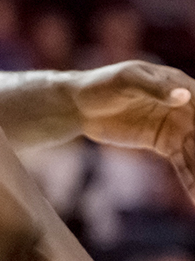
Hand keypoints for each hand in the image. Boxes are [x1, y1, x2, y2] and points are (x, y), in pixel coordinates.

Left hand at [73, 61, 194, 201]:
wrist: (77, 105)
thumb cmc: (101, 84)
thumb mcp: (126, 81)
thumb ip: (155, 89)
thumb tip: (184, 95)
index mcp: (178, 84)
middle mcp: (183, 107)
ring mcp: (175, 127)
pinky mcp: (163, 144)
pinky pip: (183, 163)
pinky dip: (191, 179)